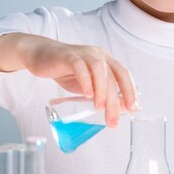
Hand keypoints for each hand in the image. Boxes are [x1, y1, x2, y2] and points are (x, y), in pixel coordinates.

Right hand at [0, 33, 137, 126]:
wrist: (39, 55)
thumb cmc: (65, 70)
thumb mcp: (86, 83)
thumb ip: (100, 92)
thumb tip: (117, 110)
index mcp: (105, 60)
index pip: (124, 74)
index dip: (130, 90)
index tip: (133, 108)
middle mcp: (98, 55)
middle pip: (112, 77)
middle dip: (114, 100)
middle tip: (112, 120)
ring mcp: (83, 54)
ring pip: (99, 70)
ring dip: (102, 90)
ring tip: (99, 107)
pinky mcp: (68, 56)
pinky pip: (80, 67)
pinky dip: (85, 81)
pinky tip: (86, 95)